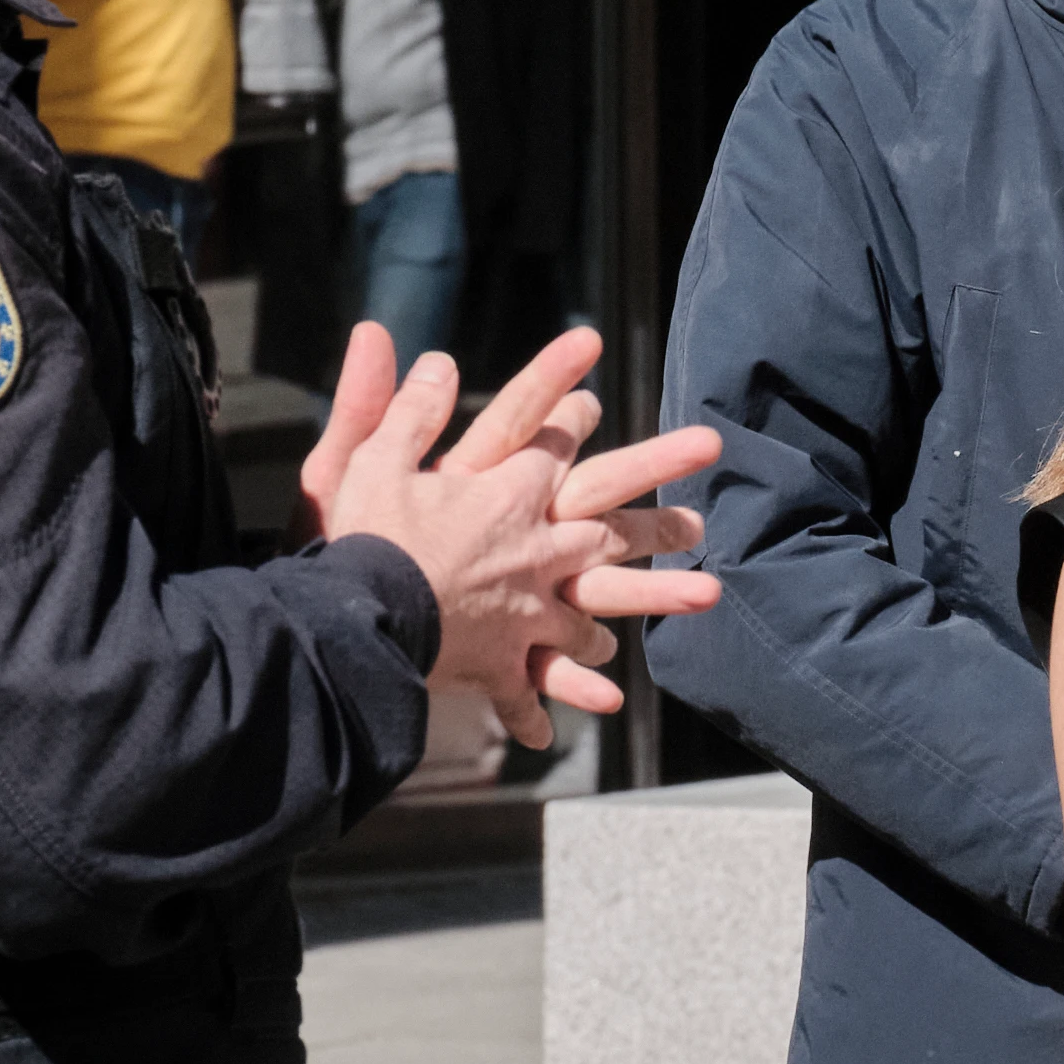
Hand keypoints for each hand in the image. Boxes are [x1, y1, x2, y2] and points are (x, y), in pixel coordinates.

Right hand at [302, 324, 721, 745]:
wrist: (360, 622)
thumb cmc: (365, 537)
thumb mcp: (374, 459)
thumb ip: (409, 411)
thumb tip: (436, 360)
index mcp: (507, 494)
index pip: (551, 444)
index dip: (573, 418)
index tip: (596, 403)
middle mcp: (535, 550)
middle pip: (610, 528)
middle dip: (660, 521)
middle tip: (704, 519)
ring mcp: (528, 609)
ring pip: (597, 605)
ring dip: (647, 601)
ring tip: (698, 596)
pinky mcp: (505, 661)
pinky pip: (542, 681)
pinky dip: (570, 694)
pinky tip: (606, 704)